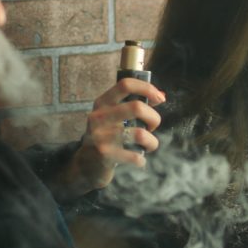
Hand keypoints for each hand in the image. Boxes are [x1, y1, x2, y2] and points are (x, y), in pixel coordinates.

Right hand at [70, 76, 165, 191]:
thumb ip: (132, 104)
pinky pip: (135, 155)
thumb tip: (160, 96)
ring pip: (140, 134)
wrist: (87, 162)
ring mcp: (100, 135)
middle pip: (137, 107)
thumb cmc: (108, 134)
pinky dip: (142, 159)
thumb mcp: (113, 115)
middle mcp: (99, 116)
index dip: (147, 88)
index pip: (126, 85)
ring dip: (152, 142)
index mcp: (103, 102)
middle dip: (154, 118)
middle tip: (152, 127)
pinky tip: (138, 159)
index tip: (160, 98)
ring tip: (148, 145)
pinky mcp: (105, 154)